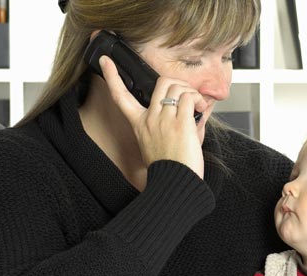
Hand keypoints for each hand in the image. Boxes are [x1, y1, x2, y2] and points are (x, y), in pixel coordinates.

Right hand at [99, 55, 206, 177]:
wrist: (174, 183)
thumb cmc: (169, 169)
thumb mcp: (157, 147)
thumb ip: (167, 127)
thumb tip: (189, 115)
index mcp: (140, 125)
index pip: (121, 97)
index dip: (112, 77)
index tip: (105, 61)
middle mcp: (150, 120)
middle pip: (162, 82)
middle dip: (178, 83)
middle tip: (188, 96)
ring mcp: (164, 120)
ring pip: (177, 88)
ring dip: (191, 92)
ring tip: (198, 106)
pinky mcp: (180, 124)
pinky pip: (189, 98)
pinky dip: (198, 100)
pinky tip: (201, 109)